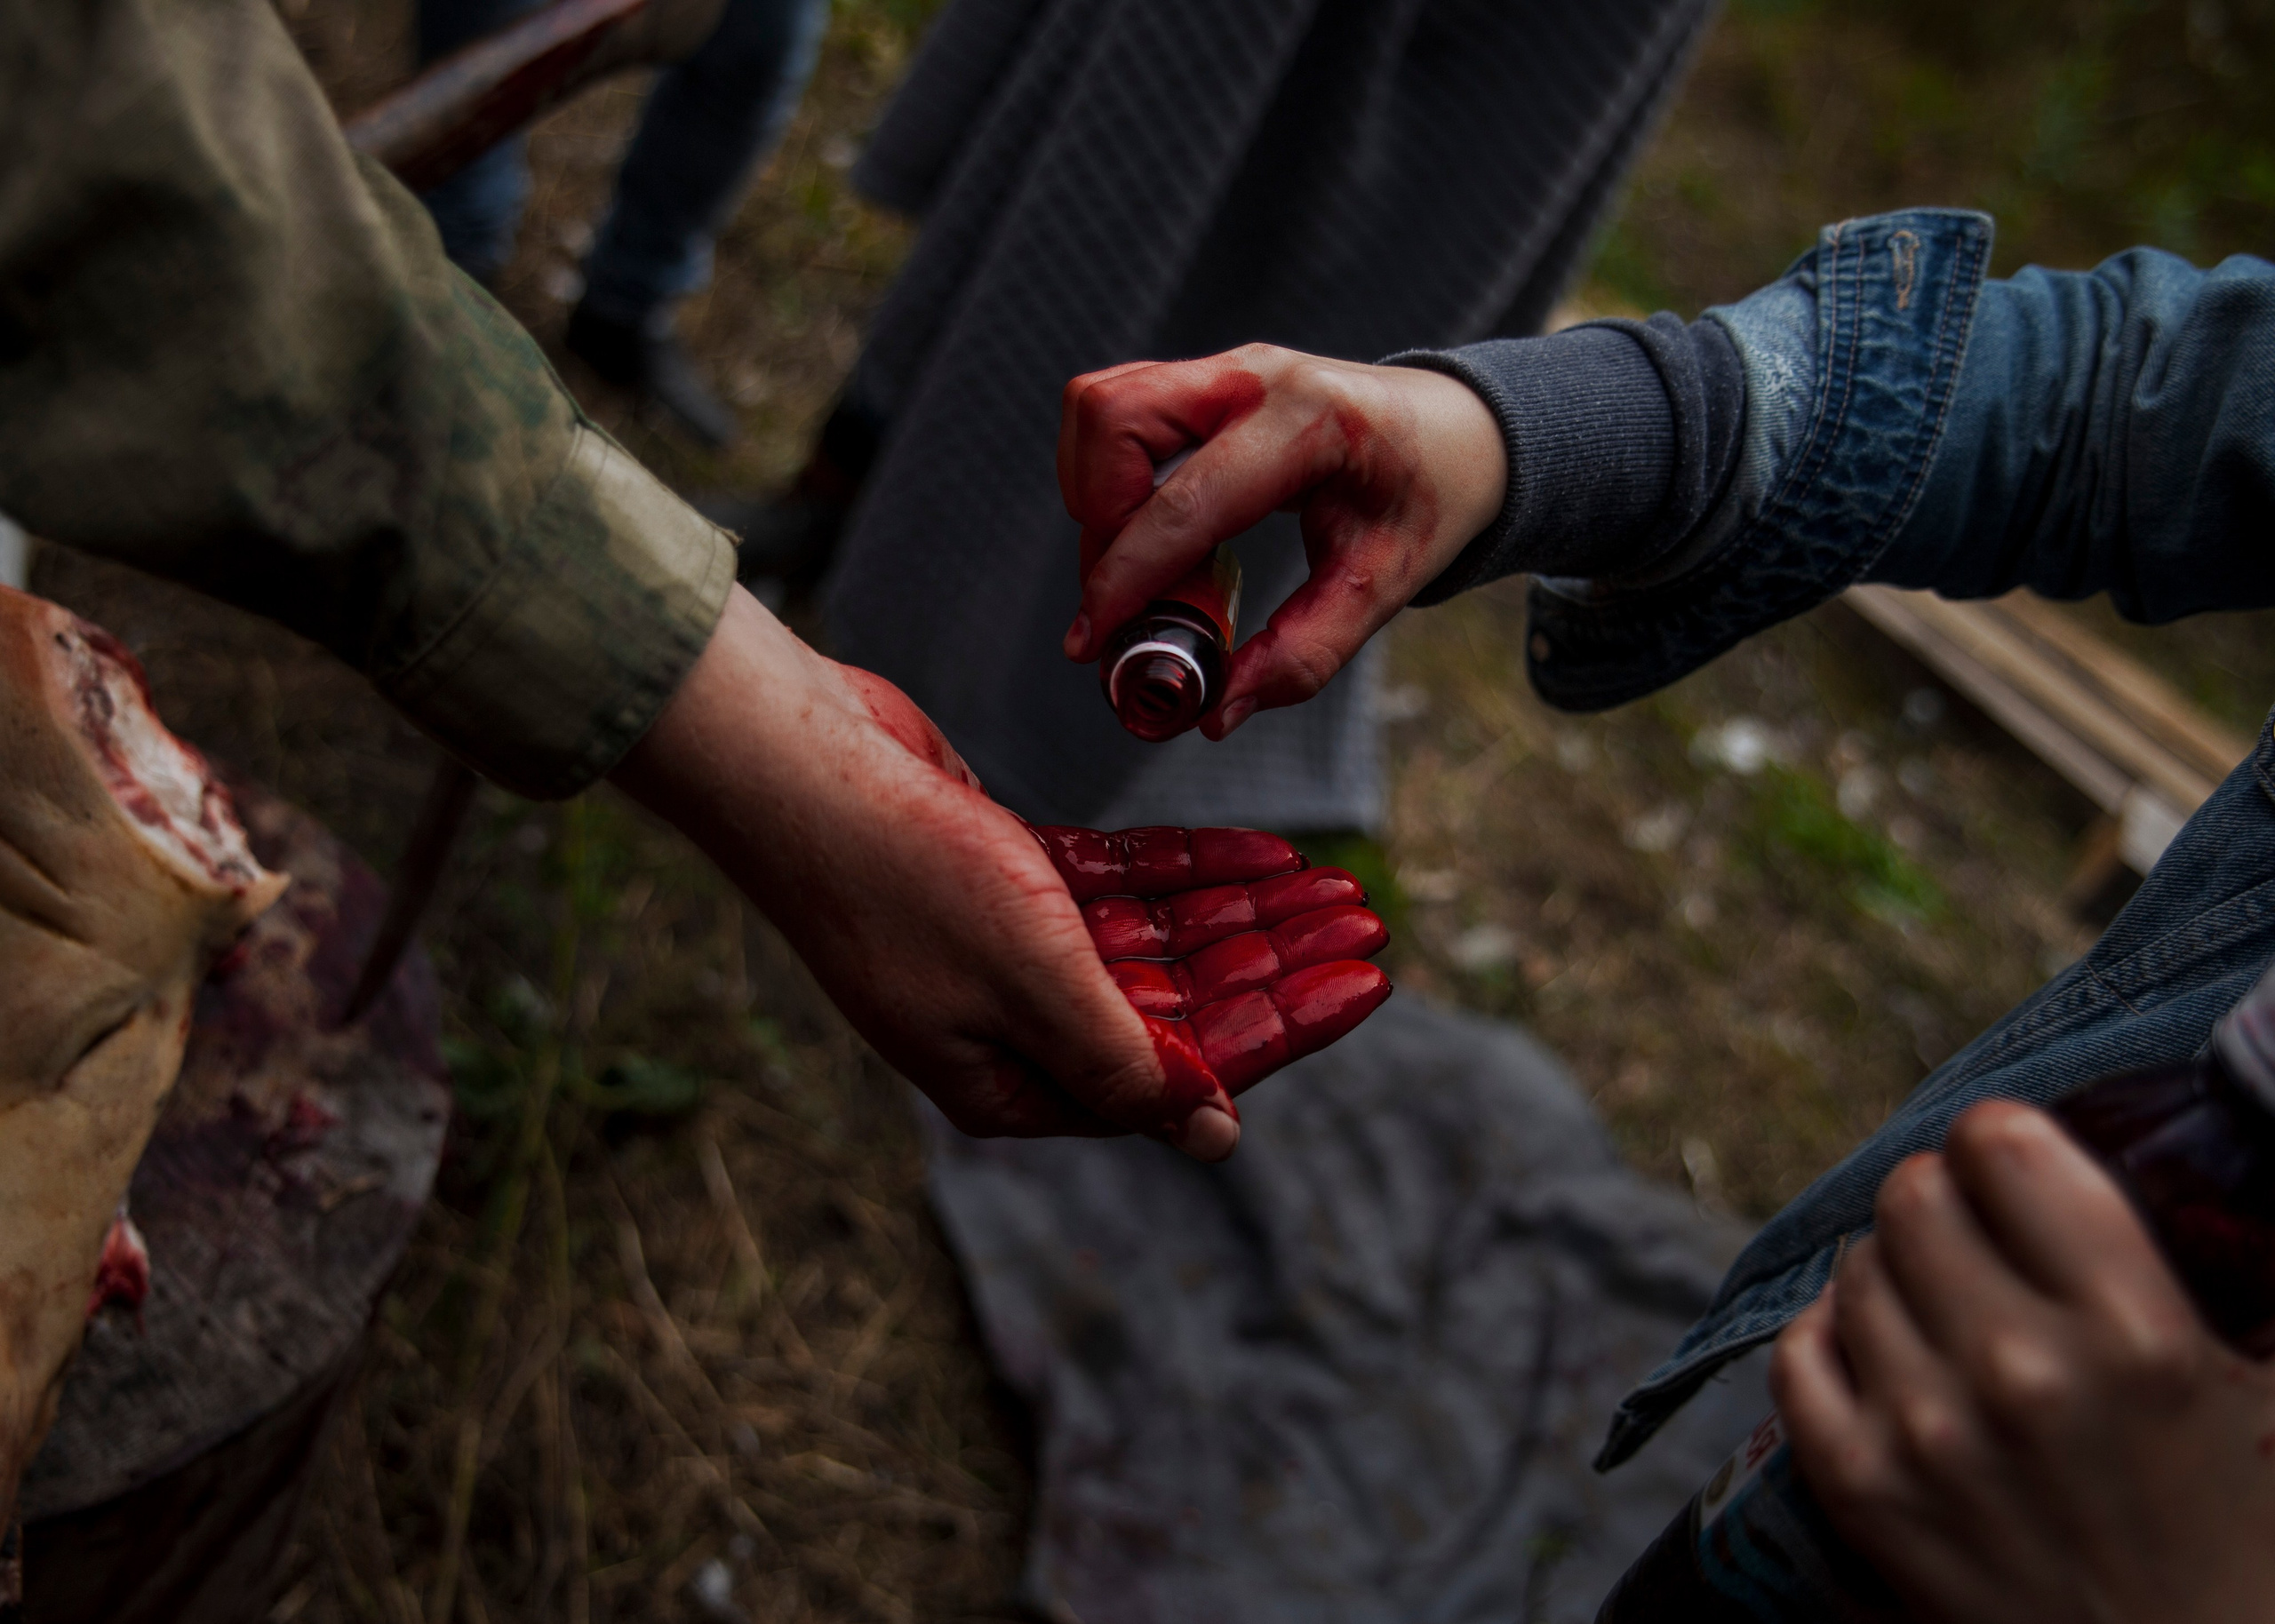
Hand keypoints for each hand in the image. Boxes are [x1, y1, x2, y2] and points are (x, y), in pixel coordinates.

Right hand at [613, 588, 1389, 1160]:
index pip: (1183, 1070)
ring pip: (1158, 941)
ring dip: (1246, 914)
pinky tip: (1259, 856)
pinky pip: (1119, 887)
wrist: (794, 764)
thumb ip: (1128, 1062)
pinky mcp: (1004, 876)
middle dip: (1279, 964)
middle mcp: (1016, 1025)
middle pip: (1182, 1004)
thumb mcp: (1032, 983)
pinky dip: (1186, 872)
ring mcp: (1008, 949)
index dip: (1285, 1026)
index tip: (1367, 981)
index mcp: (1014, 1081)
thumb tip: (1213, 1139)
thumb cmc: (900, 878)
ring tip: (1335, 884)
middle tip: (1370, 920)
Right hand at [1057, 345, 1505, 737]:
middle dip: (1098, 521)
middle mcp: (1253, 378)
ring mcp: (1219, 369)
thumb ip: (1302, 655)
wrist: (1452, 433)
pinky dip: (1102, 473)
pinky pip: (1110, 409)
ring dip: (1091, 494)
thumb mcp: (1382, 587)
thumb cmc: (1423, 501)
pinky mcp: (1197, 378)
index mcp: (1310, 425)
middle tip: (1125, 598)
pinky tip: (1143, 527)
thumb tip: (1214, 712)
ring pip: (1099, 408)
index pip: (1186, 502)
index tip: (1090, 642)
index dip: (1125, 578)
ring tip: (1137, 565)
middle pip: (1113, 418)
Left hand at [1771, 1100, 2274, 1623]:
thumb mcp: (2273, 1389)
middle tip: (1977, 1240)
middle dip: (1944, 1203)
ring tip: (1945, 1310)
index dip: (2003, 1144)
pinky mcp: (1863, 1491)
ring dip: (1894, 1274)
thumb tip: (2210, 1162)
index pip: (2000, 1144)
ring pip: (1854, 1267)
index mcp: (2133, 1332)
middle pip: (1912, 1195)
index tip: (2014, 1171)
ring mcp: (1926, 1432)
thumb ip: (2245, 1273)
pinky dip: (1831, 1339)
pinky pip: (1798, 1353)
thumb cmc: (2248, 1538)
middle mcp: (2018, 1370)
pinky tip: (1882, 1355)